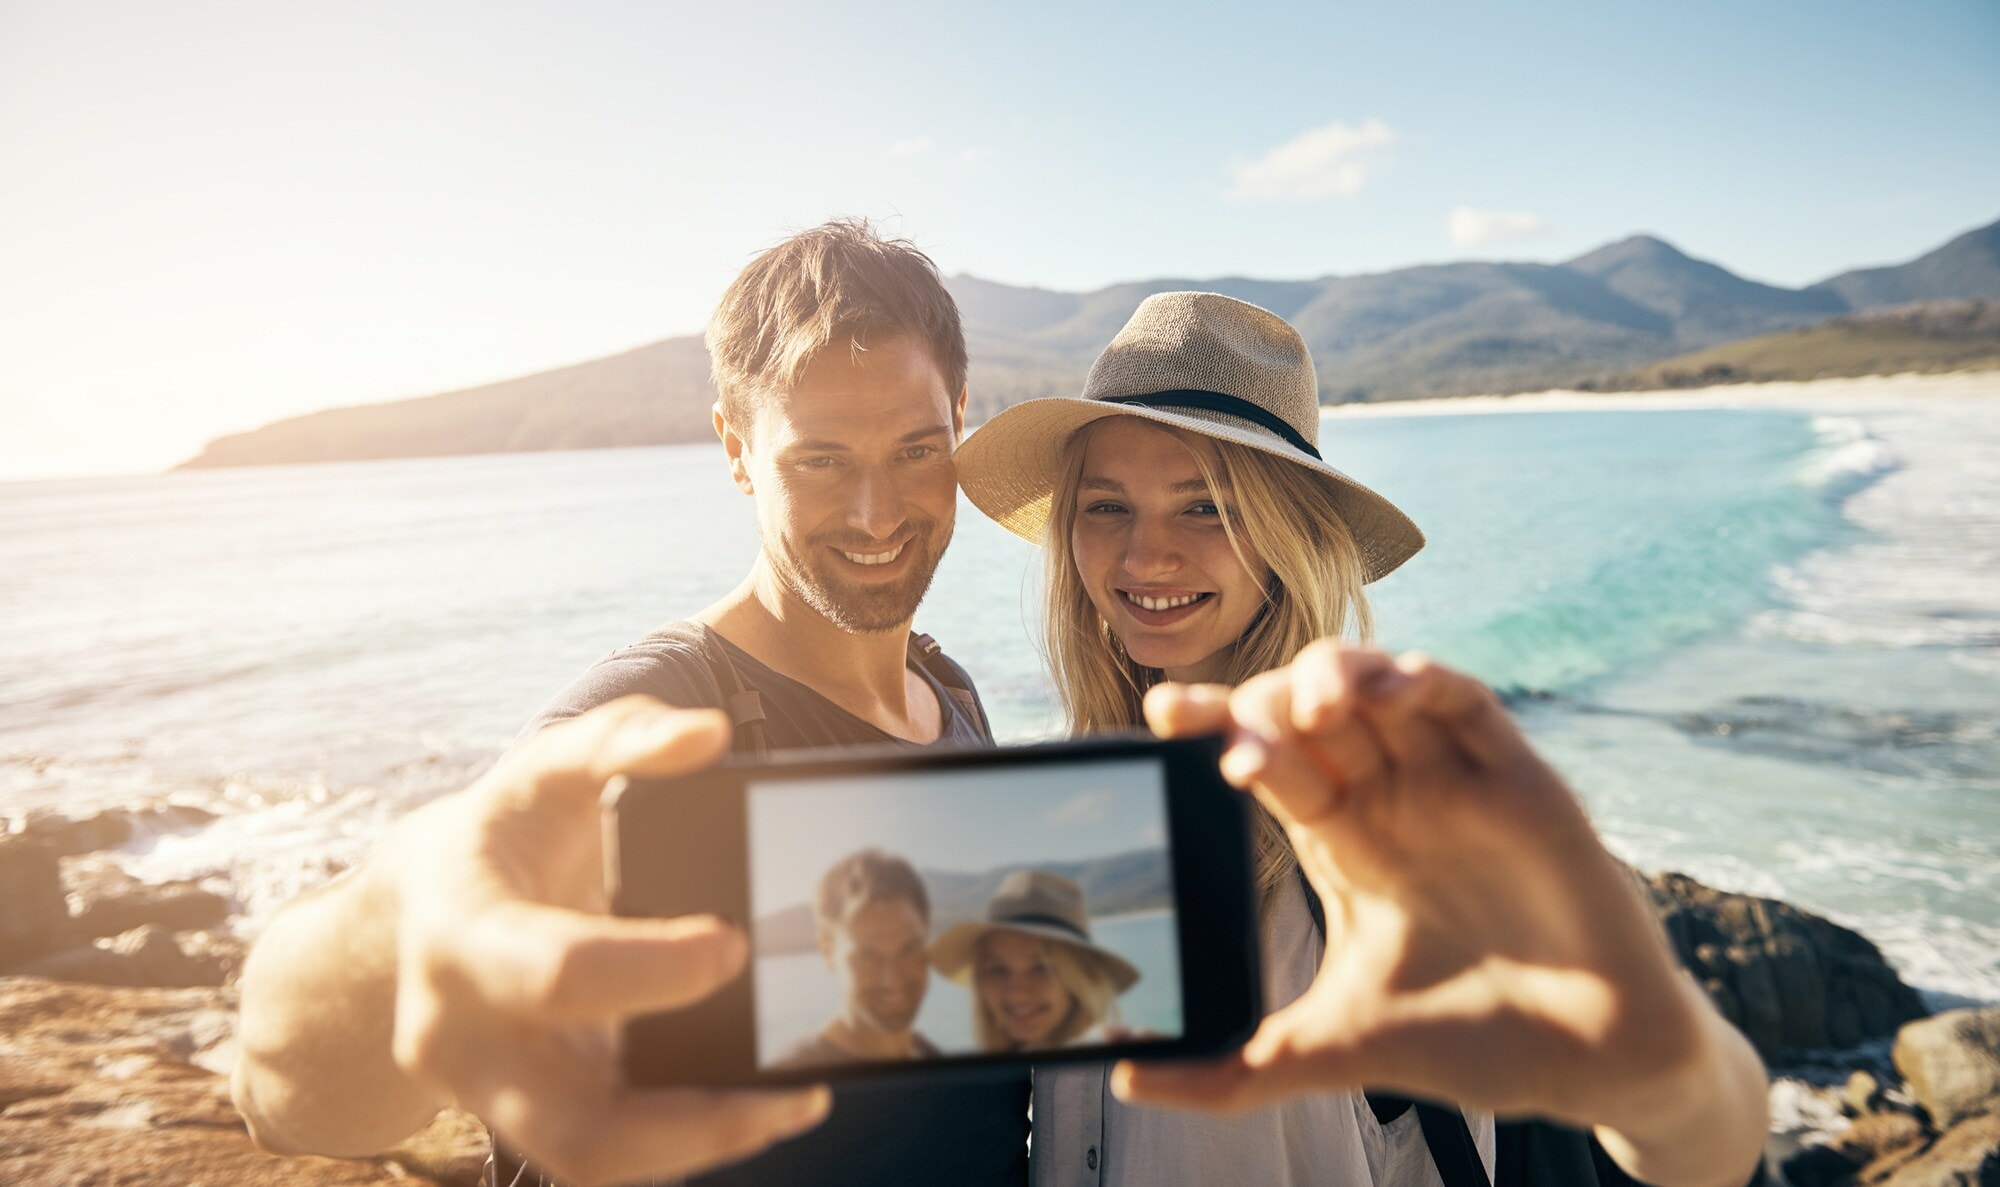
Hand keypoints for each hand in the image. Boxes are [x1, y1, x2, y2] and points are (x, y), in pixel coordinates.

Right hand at [386, 696, 828, 1185]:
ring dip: (699, 1149)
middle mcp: (459, 1035)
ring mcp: (489, 1091)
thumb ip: (623, 738)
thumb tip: (706, 735)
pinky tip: (756, 1107)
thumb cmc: (504, 829)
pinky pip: (604, 1152)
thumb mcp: (545, 767)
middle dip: (688, 1122)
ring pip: (589, 1161)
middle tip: (791, 1092)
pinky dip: (684, 1139)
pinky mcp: (526, 1114)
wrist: (422, 902)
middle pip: (569, 1125)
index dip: (650, 971)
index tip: (735, 945)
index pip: (555, 974)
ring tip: (795, 1107)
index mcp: (460, 935)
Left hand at [1115, 643, 1765, 1186]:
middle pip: (1310, 709)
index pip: (1266, 755)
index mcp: (1344, 840)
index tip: (1162, 714)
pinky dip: (1429, 681)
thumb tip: (1129, 1082)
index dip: (1216, 723)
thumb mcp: (1336, 1049)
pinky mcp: (1520, 779)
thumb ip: (1237, 1072)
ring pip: (1381, 685)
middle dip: (1263, 700)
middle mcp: (1393, 797)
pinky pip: (1469, 703)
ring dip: (1337, 674)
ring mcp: (1454, 781)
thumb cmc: (1473, 1044)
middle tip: (1234, 735)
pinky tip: (1394, 688)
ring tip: (1306, 705)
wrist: (1594, 1064)